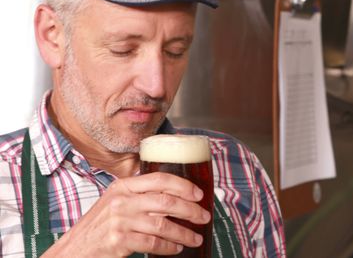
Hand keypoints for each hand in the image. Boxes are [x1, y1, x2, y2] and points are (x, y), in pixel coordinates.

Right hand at [41, 172, 210, 257]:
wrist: (73, 250)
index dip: (183, 185)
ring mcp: (119, 221)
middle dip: (190, 210)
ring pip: (162, 224)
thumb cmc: (98, 226)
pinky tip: (176, 248)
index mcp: (123, 186)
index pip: (159, 179)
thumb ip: (139, 195)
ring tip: (195, 238)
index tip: (199, 194)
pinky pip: (152, 243)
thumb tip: (174, 196)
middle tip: (204, 216)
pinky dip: (168, 247)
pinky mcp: (118, 241)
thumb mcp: (115, 202)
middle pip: (166, 202)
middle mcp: (121, 200)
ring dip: (184, 232)